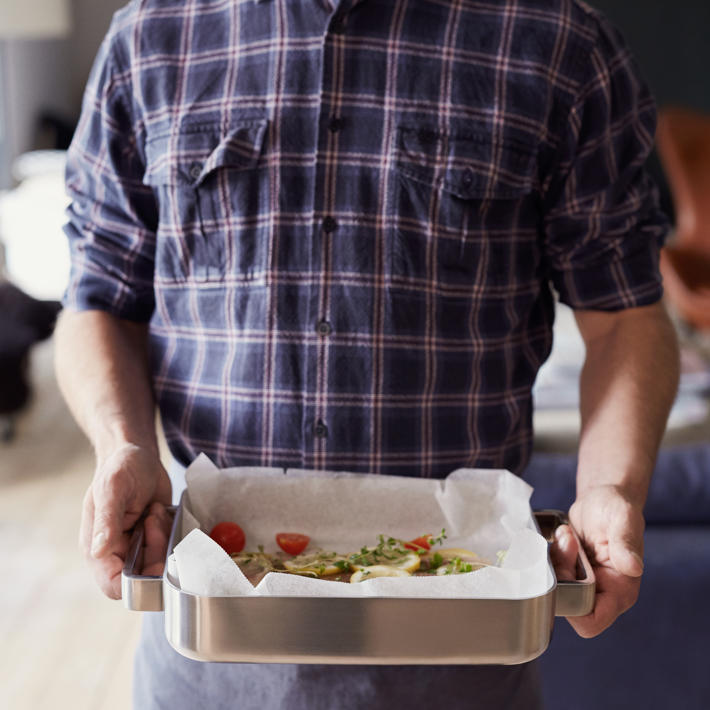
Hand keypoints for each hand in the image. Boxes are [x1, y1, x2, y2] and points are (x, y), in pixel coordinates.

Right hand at [79, 444, 171, 598]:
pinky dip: (171, 533)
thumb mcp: (113, 489)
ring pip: (159, 564)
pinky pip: (170, 549)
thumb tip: (99, 552)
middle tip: (154, 522)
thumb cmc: (120, 468)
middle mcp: (117, 552)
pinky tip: (161, 512)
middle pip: (143, 577)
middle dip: (156, 553)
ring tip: (154, 512)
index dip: (136, 580)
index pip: (115, 585)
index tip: (151, 552)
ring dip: (164, 541)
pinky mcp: (154, 538)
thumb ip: (107, 520)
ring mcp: (137, 546)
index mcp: (98, 547)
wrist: (139, 455)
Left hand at [553, 485, 644, 637]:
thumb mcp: (622, 519)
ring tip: (567, 536)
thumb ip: (625, 543)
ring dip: (555, 561)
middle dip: (560, 574)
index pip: (592, 621)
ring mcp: (584, 584)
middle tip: (568, 543)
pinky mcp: (569, 573)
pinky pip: (549, 573)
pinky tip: (562, 536)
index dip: (572, 606)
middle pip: (566, 603)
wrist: (601, 499)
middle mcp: (602, 593)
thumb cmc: (617, 509)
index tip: (569, 572)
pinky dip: (550, 555)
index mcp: (620, 591)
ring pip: (555, 589)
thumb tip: (634, 568)